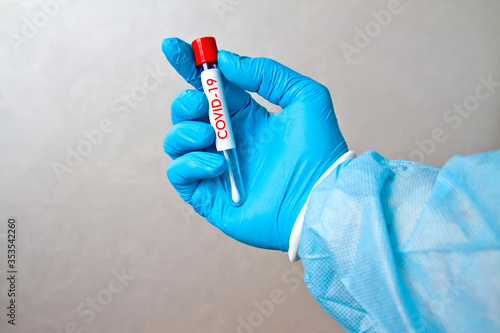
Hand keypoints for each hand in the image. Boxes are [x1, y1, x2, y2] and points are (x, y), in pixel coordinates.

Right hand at [162, 38, 346, 250]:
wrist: (320, 198)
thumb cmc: (319, 151)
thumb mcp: (304, 96)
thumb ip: (267, 73)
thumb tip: (227, 61)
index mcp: (246, 117)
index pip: (209, 87)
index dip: (188, 66)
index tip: (172, 46)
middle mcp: (227, 141)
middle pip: (186, 113)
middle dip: (185, 102)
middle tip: (202, 103)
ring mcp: (215, 168)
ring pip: (175, 141)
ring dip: (184, 132)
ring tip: (210, 136)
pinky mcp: (209, 195)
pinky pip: (178, 174)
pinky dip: (190, 164)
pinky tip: (218, 165)